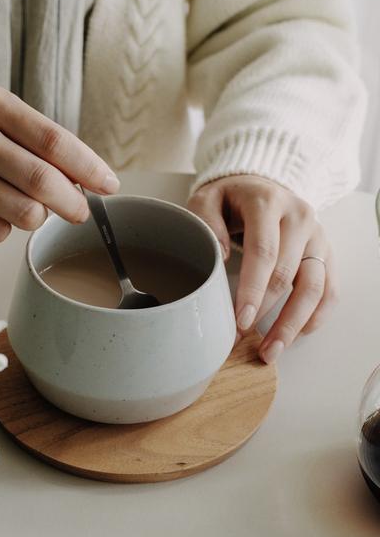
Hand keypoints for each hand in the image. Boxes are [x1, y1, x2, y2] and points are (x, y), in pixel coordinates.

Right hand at [0, 84, 119, 242]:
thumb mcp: (0, 118)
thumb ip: (41, 144)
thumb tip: (88, 183)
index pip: (54, 141)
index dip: (89, 168)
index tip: (110, 186)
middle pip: (42, 182)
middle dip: (72, 203)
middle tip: (80, 212)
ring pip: (23, 213)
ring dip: (38, 217)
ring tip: (28, 206)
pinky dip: (4, 227)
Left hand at [188, 175, 336, 363]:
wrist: (259, 185)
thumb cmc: (229, 199)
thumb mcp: (206, 200)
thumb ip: (206, 222)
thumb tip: (220, 258)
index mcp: (267, 204)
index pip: (264, 253)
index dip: (253, 291)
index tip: (240, 320)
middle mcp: (299, 218)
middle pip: (287, 274)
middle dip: (266, 314)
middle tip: (243, 342)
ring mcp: (316, 236)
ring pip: (314, 286)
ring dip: (293, 323)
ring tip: (271, 351)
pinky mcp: (325, 251)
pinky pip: (330, 288)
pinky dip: (317, 314)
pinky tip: (299, 334)